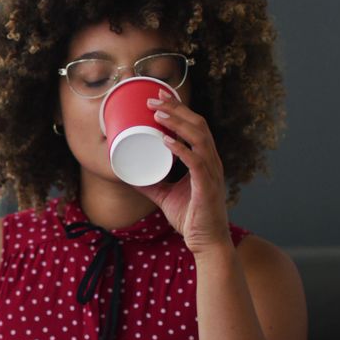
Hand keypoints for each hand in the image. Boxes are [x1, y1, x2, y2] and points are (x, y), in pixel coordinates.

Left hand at [133, 89, 232, 254]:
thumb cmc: (191, 218)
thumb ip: (150, 185)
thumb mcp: (165, 196)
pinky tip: (166, 141)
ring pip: (199, 138)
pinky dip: (181, 149)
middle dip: (176, 109)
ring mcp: (211, 173)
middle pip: (197, 125)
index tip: (160, 97)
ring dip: (178, 123)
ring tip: (158, 114)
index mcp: (204, 160)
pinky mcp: (207, 186)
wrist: (206, 242)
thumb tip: (128, 175)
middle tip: (153, 99)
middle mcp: (211, 161)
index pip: (194, 126)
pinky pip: (196, 162)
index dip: (179, 109)